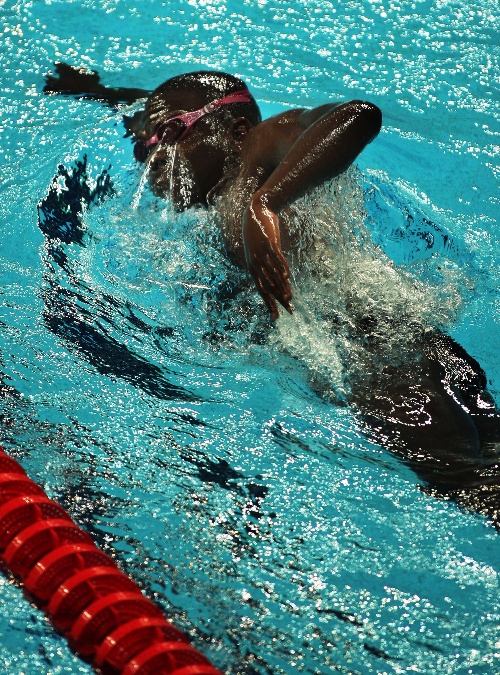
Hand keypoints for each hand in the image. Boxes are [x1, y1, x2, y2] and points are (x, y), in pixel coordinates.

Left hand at [242, 194, 292, 318]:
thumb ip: (265, 265)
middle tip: (288, 311)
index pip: (262, 290)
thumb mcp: (258, 252)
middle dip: (278, 300)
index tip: (276, 317)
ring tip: (289, 299)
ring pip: (273, 274)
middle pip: (268, 286)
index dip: (269, 304)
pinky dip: (282, 267)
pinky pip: (277, 258)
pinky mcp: (269, 243)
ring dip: (282, 288)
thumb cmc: (258, 233)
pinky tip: (287, 277)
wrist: (257, 210)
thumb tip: (276, 278)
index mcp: (252, 267)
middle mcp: (255, 263)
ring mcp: (261, 253)